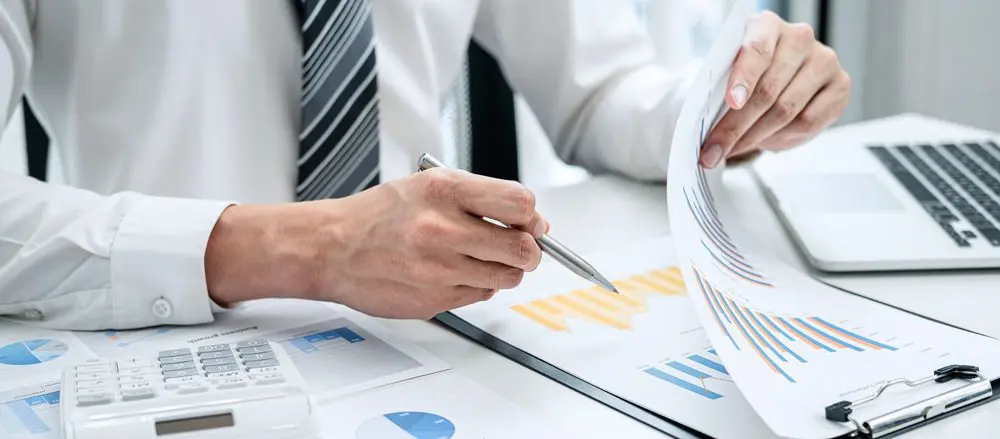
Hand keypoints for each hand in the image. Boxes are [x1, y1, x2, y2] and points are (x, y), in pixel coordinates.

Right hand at [205, 169, 547, 319]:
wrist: (332, 248)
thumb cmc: (379, 215)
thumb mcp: (428, 186)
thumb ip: (481, 198)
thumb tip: (533, 221)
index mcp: (444, 191)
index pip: (520, 204)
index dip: (531, 216)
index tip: (529, 221)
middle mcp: (442, 230)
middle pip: (522, 248)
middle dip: (528, 249)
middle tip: (519, 246)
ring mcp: (439, 269)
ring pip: (507, 277)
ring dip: (504, 270)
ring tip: (480, 257)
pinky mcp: (434, 300)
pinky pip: (480, 295)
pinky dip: (477, 285)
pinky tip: (454, 271)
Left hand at [700, 11, 850, 167]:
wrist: (777, 76)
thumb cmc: (747, 73)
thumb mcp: (728, 71)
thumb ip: (720, 89)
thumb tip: (708, 127)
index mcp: (767, 25)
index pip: (757, 50)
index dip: (744, 78)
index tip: (733, 102)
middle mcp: (799, 38)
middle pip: (768, 90)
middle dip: (736, 127)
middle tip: (714, 150)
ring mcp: (823, 60)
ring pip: (787, 110)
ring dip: (756, 137)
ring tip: (734, 149)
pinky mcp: (840, 85)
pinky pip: (808, 122)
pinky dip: (782, 137)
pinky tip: (765, 141)